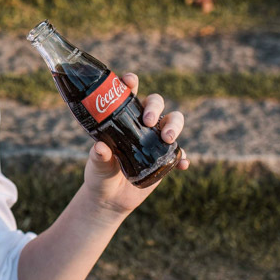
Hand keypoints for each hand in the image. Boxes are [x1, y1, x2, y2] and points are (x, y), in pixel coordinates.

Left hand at [80, 72, 188, 216]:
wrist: (110, 199)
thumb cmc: (100, 175)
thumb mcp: (97, 166)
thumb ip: (99, 157)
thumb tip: (101, 148)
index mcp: (121, 118)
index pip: (127, 94)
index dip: (130, 83)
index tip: (130, 81)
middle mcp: (140, 124)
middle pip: (155, 102)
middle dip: (155, 107)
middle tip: (148, 121)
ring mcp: (155, 139)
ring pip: (173, 121)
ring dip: (174, 125)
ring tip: (167, 138)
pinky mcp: (165, 158)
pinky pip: (179, 153)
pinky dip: (183, 157)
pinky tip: (183, 164)